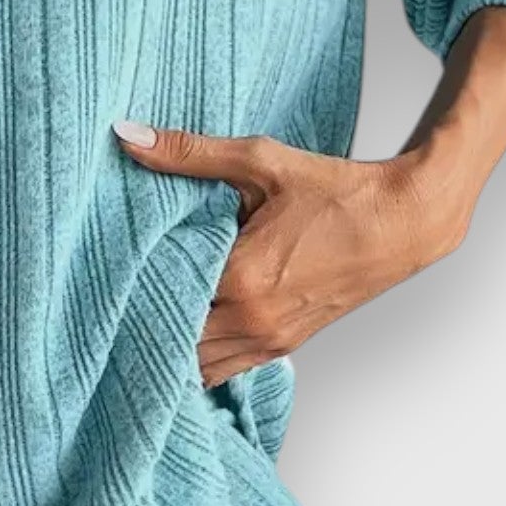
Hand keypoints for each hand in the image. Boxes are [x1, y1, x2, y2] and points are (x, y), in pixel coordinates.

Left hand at [112, 119, 472, 388]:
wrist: (403, 221)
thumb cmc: (336, 190)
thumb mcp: (260, 162)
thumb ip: (189, 153)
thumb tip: (127, 135)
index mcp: (241, 279)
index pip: (160, 300)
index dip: (127, 289)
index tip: (101, 275)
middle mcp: (253, 320)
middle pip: (172, 341)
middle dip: (142, 321)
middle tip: (109, 300)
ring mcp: (271, 339)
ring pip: (197, 366)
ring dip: (170, 345)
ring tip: (140, 318)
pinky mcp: (285, 345)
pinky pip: (226, 370)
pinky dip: (200, 359)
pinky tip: (182, 334)